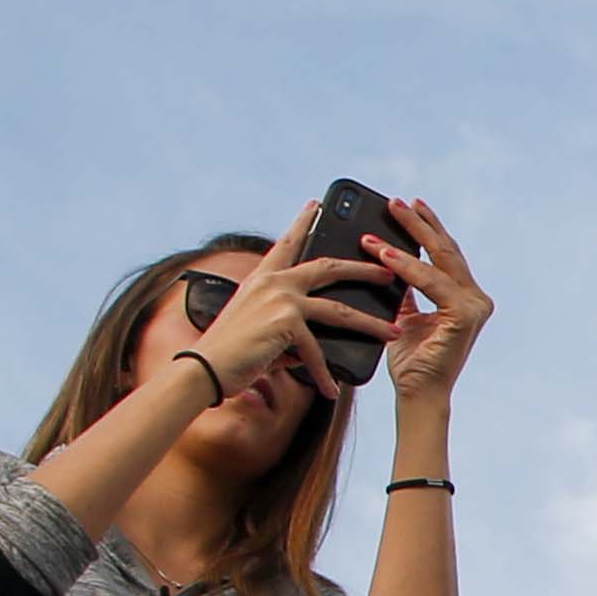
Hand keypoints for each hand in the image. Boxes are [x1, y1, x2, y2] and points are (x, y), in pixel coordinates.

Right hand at [193, 202, 397, 397]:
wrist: (203, 369)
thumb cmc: (228, 351)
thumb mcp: (259, 327)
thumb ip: (288, 324)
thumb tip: (315, 341)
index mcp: (262, 278)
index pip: (287, 242)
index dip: (303, 222)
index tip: (316, 204)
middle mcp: (273, 282)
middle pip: (328, 267)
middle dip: (362, 268)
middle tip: (389, 271)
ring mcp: (280, 299)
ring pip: (338, 309)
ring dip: (370, 323)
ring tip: (393, 331)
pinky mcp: (285, 322)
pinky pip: (317, 351)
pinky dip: (325, 375)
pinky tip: (332, 391)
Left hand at [369, 196, 492, 399]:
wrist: (417, 394)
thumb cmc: (410, 360)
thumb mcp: (403, 314)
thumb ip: (403, 288)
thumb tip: (385, 257)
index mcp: (464, 297)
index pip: (445, 253)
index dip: (426, 227)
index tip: (407, 205)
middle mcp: (475, 298)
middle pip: (445, 250)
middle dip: (418, 223)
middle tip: (394, 202)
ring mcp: (474, 306)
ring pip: (439, 260)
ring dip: (407, 238)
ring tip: (383, 220)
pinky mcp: (465, 315)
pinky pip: (430, 282)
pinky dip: (406, 266)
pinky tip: (384, 254)